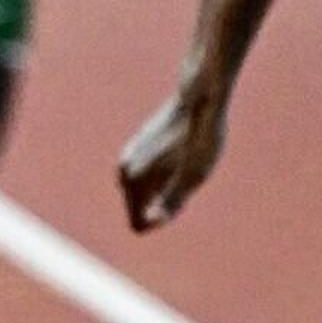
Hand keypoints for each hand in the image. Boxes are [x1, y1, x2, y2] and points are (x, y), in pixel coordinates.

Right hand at [115, 74, 227, 231]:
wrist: (197, 98)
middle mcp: (122, 170)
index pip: (139, 224)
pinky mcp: (136, 149)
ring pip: (145, 194)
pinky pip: (148, 180)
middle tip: (188, 177)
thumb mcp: (193, 176)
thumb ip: (170, 202)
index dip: (165, 219)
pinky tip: (182, 153)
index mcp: (131, 180)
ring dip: (166, 189)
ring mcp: (128, 158)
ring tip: (185, 163)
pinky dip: (165, 176)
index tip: (184, 195)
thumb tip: (151, 222)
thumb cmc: (199, 138)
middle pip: (142, 210)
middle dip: (164, 204)